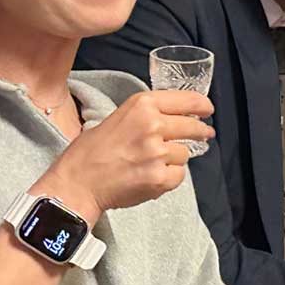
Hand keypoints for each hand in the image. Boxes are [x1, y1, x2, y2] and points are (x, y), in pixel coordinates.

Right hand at [36, 90, 213, 223]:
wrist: (76, 183)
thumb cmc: (91, 152)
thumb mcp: (118, 117)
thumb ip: (146, 115)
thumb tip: (176, 117)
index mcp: (142, 105)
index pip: (186, 100)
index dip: (201, 105)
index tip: (208, 110)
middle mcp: (153, 125)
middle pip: (193, 126)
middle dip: (200, 132)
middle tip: (204, 135)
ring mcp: (158, 152)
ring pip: (185, 153)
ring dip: (175, 158)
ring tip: (152, 163)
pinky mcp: (160, 177)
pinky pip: (179, 175)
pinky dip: (169, 178)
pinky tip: (150, 177)